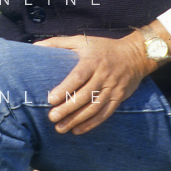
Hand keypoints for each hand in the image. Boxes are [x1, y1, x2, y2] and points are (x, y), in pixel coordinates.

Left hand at [33, 32, 150, 134]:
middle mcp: (103, 75)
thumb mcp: (82, 40)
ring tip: (61, 128)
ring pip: (94, 107)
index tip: (50, 99)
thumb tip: (35, 47)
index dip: (65, 89)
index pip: (78, 77)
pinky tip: (77, 130)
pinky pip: (105, 113)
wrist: (135, 55)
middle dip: (67, 108)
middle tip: (52, 117)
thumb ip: (58, 43)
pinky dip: (91, 123)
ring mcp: (112, 88)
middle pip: (84, 95)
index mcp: (92, 61)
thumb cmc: (103, 47)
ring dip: (77, 119)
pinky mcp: (118, 98)